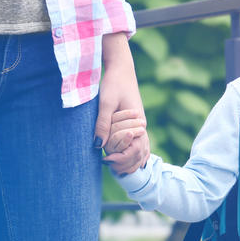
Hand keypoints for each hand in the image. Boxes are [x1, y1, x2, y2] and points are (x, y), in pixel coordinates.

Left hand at [94, 32, 149, 174]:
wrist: (121, 70)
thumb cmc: (113, 83)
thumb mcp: (106, 103)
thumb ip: (103, 124)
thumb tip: (97, 145)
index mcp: (137, 123)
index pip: (135, 150)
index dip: (121, 159)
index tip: (105, 160)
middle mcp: (141, 127)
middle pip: (140, 154)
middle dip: (126, 164)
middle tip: (109, 168)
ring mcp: (140, 126)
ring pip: (142, 151)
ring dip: (131, 162)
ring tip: (117, 171)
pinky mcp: (135, 123)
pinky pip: (139, 144)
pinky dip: (135, 155)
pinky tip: (128, 162)